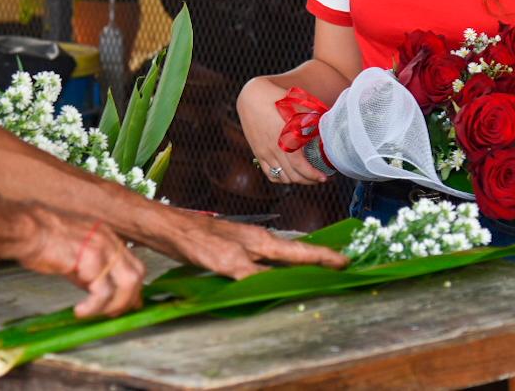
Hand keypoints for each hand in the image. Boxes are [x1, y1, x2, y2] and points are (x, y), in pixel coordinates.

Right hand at [17, 209, 145, 318]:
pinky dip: (94, 306)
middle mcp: (110, 240)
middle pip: (137, 274)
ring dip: (114, 305)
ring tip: (94, 313)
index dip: (134, 288)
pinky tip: (81, 310)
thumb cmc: (44, 243)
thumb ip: (92, 275)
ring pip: (126, 283)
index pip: (134, 264)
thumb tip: (104, 297)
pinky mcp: (90, 257)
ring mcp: (102, 247)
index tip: (127, 305)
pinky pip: (102, 290)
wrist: (26, 230)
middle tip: (111, 314)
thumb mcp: (76, 258)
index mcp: (108, 237)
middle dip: (128, 299)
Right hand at [153, 209, 347, 278]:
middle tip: (344, 263)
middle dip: (320, 258)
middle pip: (295, 252)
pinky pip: (252, 277)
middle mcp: (254, 242)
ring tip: (323, 274)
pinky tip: (280, 288)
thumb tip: (271, 272)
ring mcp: (242, 252)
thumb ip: (251, 256)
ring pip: (278, 263)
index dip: (320, 254)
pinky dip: (268, 283)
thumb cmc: (198, 234)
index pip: (295, 248)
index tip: (342, 260)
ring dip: (300, 270)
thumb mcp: (230, 241)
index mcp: (257, 237)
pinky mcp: (226, 262)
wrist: (169, 225)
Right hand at [236, 78, 325, 185]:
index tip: (324, 177)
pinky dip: (281, 178)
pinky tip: (289, 175)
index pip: (300, 166)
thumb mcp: (297, 106)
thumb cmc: (277, 98)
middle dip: (308, 180)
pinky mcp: (258, 153)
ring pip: (281, 177)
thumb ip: (312, 118)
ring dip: (295, 181)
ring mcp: (264, 153)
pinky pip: (269, 173)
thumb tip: (327, 127)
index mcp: (285, 138)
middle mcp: (273, 149)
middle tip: (319, 178)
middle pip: (292, 175)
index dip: (313, 175)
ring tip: (306, 177)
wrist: (251, 97)